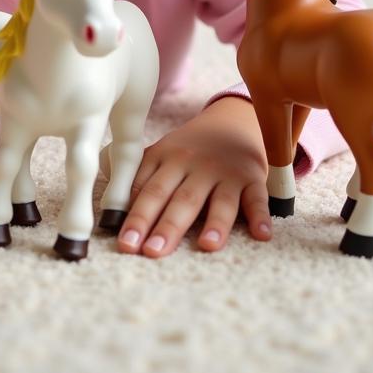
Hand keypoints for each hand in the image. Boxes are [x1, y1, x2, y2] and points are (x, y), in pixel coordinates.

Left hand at [117, 96, 271, 256]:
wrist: (230, 121)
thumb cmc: (186, 149)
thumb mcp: (159, 155)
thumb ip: (136, 178)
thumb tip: (110, 211)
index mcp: (167, 158)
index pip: (148, 190)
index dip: (135, 217)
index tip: (125, 243)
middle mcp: (195, 165)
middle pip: (180, 198)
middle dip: (166, 226)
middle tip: (152, 251)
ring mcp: (225, 173)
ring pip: (219, 201)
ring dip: (214, 224)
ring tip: (206, 246)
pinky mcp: (252, 179)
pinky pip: (257, 199)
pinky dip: (261, 216)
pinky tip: (261, 235)